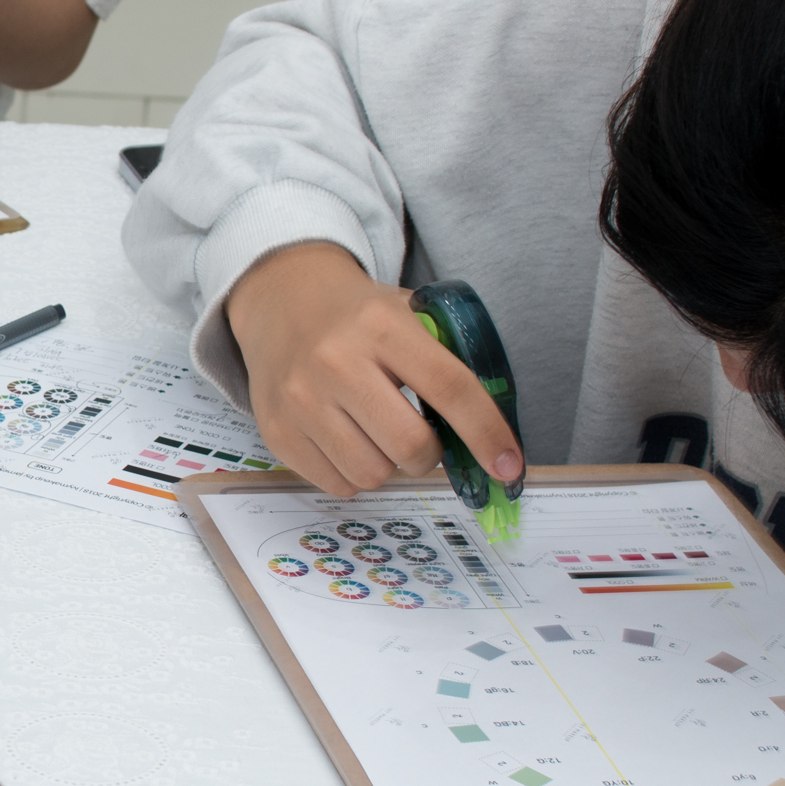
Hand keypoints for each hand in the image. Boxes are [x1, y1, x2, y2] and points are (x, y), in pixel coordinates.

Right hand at [225, 243, 522, 495]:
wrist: (281, 300)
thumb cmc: (357, 316)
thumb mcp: (406, 313)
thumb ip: (447, 360)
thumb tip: (492, 437)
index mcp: (381, 326)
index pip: (450, 387)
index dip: (487, 433)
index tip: (508, 465)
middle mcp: (336, 361)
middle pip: (410, 445)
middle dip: (429, 455)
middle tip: (422, 439)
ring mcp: (300, 399)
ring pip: (372, 473)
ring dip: (388, 466)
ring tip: (376, 434)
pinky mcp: (276, 431)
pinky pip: (337, 484)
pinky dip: (353, 473)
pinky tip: (345, 440)